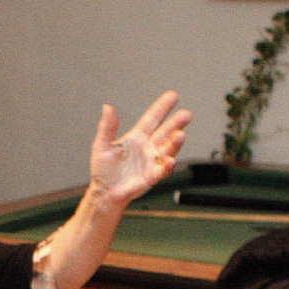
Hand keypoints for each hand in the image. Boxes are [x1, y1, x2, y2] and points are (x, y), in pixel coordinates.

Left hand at [88, 91, 191, 207]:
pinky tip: (170, 160)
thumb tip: (108, 107)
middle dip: (176, 123)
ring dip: (175, 143)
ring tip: (180, 135)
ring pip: (168, 149)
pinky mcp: (152, 176)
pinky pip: (163, 170)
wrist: (105, 192)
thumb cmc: (103, 170)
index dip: (162, 107)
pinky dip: (167, 165)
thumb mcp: (102, 145)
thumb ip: (107, 127)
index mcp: (137, 137)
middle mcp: (148, 147)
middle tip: (186, 115)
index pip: (153, 118)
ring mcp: (152, 161)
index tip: (174, 96)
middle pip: (166, 132)